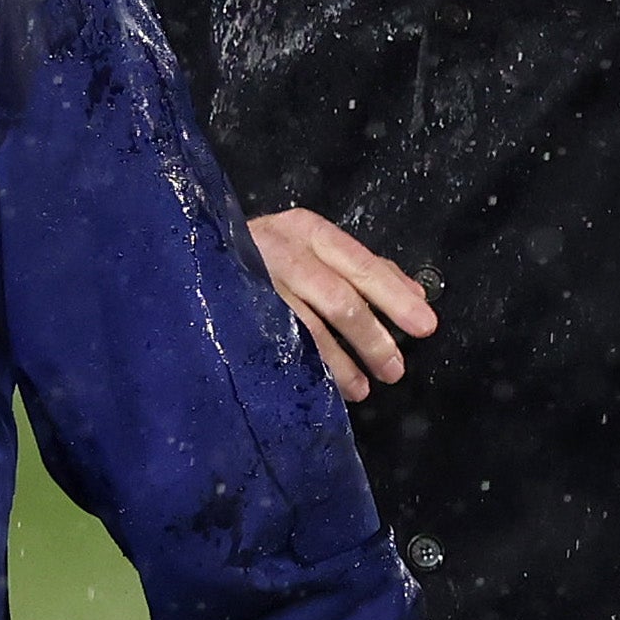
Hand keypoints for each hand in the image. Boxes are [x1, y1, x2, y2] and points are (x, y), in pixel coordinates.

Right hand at [245, 208, 436, 404]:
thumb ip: (366, 268)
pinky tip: (323, 386)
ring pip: (307, 328)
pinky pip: (277, 344)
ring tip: (361, 388)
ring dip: (340, 363)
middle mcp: (283, 251)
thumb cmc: (268, 253)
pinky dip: (305, 367)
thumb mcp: (316, 248)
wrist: (195, 250)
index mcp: (309, 231)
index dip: (395, 298)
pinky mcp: (236, 311)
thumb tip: (416, 294)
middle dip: (371, 338)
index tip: (424, 326)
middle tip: (395, 368)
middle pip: (339, 298)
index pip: (362, 265)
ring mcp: (256, 283)